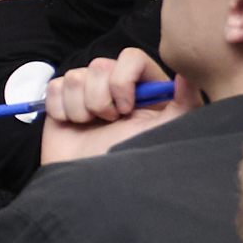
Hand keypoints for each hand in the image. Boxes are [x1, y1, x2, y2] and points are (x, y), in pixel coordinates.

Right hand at [39, 49, 183, 166]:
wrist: (90, 185)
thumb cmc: (131, 161)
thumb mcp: (166, 131)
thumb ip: (184, 101)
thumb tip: (188, 73)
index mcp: (142, 88)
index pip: (131, 57)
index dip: (123, 80)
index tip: (126, 109)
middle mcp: (115, 87)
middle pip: (100, 65)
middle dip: (100, 99)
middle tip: (109, 122)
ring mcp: (87, 93)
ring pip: (75, 76)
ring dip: (81, 108)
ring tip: (91, 127)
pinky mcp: (62, 101)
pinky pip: (55, 87)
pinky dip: (62, 110)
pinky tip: (74, 125)